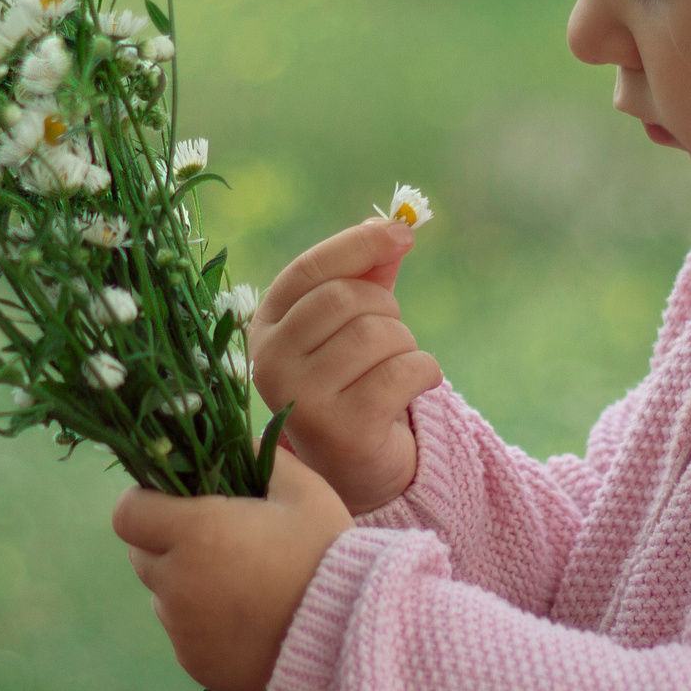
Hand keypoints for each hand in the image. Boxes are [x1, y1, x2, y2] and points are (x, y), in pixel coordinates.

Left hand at [111, 450, 352, 690]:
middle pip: (141, 555)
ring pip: (162, 595)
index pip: (128, 514)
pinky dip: (201, 622)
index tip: (173, 502)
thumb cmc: (327, 554)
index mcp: (196, 532)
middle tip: (214, 540)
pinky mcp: (194, 662)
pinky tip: (245, 618)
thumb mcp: (304, 490)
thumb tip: (237, 441)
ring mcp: (182, 628)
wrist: (350, 636)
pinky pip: (182, 632)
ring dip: (184, 583)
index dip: (145, 503)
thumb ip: (261, 457)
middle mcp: (177, 582)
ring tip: (238, 583)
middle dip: (166, 542)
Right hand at [247, 219, 443, 515]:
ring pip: (377, 334)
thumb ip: (367, 272)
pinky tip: (417, 385)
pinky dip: (425, 371)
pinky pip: (402, 372)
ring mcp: (301, 400)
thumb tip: (396, 225)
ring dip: (406, 344)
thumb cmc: (353, 379)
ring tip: (397, 367)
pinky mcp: (342, 430)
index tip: (402, 235)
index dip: (359, 244)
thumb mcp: (352, 322)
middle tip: (391, 335)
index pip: (310, 270)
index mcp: (265, 328)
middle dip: (386, 308)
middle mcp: (270, 364)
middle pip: (346, 299)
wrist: (357, 465)